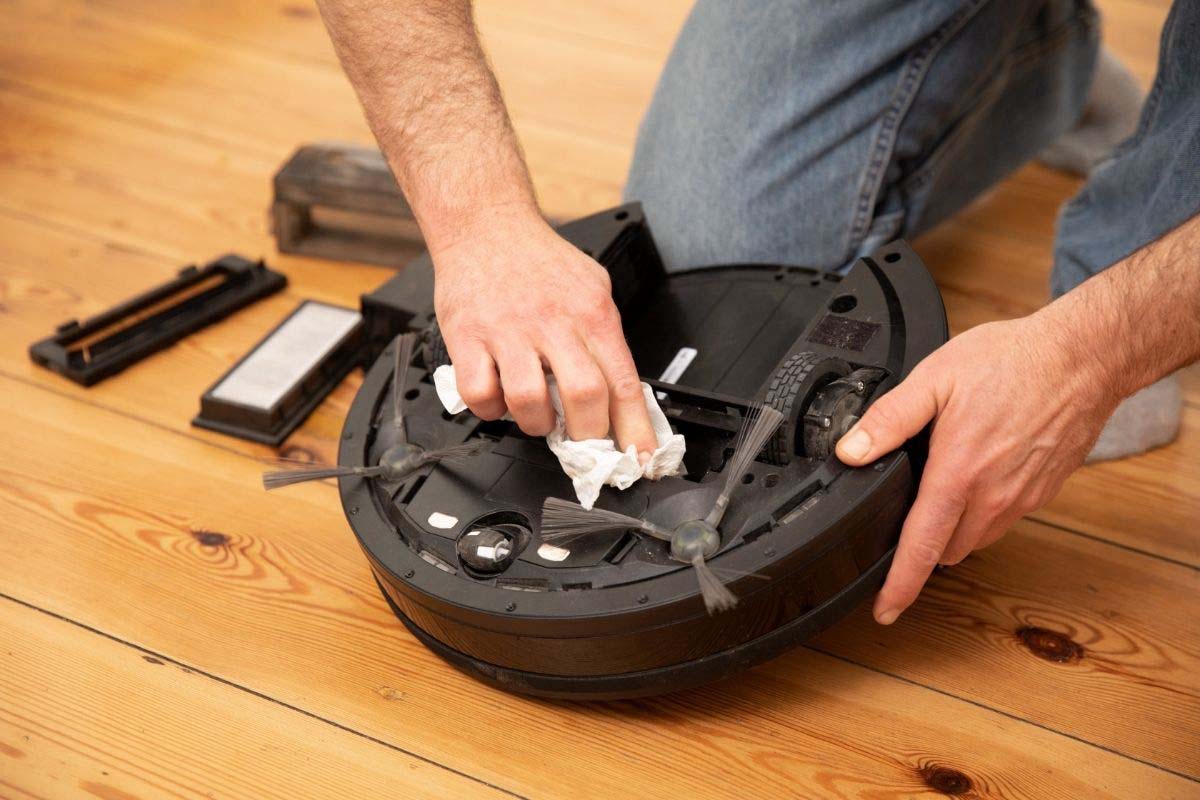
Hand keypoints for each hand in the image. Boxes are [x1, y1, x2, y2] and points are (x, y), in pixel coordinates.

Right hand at [431, 206, 657, 456]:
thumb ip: (605, 337)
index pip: (624, 382)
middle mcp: (553, 321)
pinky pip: (480, 393)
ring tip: (536, 414)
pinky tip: (497, 395)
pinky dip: (490, 408)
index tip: (640, 459)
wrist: (485, 224)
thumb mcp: (591, 287)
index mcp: (591, 312)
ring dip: (536, 423)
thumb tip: (624, 395)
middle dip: (587, 435)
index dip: (635, 430)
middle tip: (581, 440)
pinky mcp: (468, 336)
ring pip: (530, 402)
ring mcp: (508, 330)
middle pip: (584, 397)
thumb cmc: (538, 260)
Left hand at [835, 314, 1117, 624]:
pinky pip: (1001, 521)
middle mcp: (992, 496)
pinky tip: (975, 475)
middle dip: (920, 543)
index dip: (899, 586)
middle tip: (904, 512)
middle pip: (944, 549)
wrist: (1083, 359)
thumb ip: (888, 420)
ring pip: (973, 539)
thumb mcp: (935, 379)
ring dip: (951, 528)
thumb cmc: (1012, 362)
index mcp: (959, 473)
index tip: (884, 611)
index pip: (921, 546)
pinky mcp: (1041, 494)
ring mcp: (1021, 499)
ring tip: (941, 486)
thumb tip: (850, 452)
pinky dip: (980, 513)